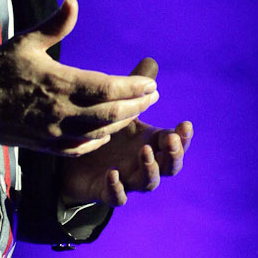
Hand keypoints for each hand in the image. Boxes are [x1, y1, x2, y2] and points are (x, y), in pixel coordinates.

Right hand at [0, 0, 160, 154]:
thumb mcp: (26, 41)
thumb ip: (55, 25)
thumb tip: (73, 1)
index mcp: (60, 83)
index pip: (107, 87)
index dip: (133, 87)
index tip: (151, 83)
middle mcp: (61, 111)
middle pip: (111, 114)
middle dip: (136, 105)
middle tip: (153, 97)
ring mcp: (54, 133)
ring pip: (99, 133)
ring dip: (122, 123)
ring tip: (136, 111)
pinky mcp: (44, 146)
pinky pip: (79, 148)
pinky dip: (97, 141)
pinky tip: (105, 134)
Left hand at [60, 54, 192, 205]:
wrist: (73, 161)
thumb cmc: (105, 133)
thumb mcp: (120, 110)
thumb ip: (135, 88)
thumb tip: (151, 60)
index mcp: (151, 142)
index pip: (176, 142)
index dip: (183, 136)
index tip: (185, 124)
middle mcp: (143, 163)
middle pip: (170, 165)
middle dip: (174, 155)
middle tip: (172, 141)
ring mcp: (128, 179)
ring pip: (149, 182)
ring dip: (151, 169)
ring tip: (145, 152)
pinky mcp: (106, 191)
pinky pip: (117, 197)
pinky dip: (117, 188)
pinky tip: (113, 175)